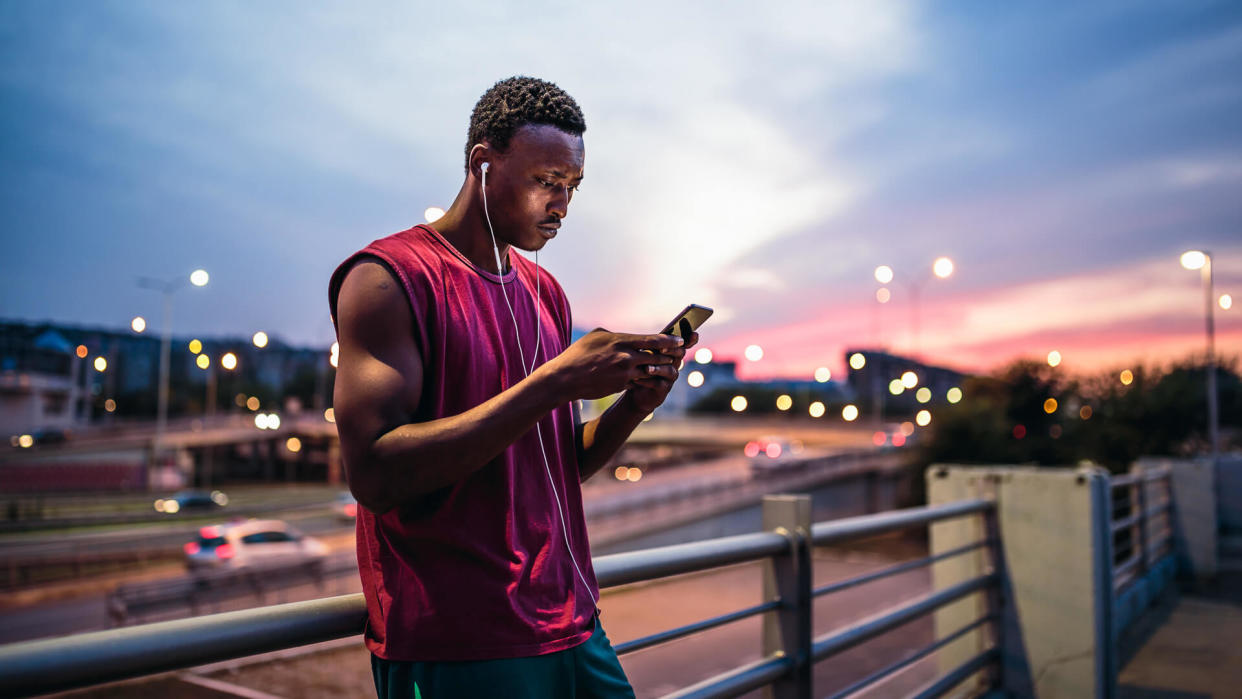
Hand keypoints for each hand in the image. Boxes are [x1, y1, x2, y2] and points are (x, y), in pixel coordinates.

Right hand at [539, 328, 683, 401]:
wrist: (565, 379)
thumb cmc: (578, 354)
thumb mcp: (596, 337)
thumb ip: (614, 335)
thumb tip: (625, 336)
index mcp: (621, 341)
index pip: (652, 340)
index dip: (669, 341)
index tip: (680, 340)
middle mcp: (625, 357)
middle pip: (657, 356)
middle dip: (670, 355)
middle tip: (681, 353)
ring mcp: (624, 373)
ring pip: (651, 371)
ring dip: (661, 369)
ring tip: (670, 367)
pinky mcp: (621, 386)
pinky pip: (639, 382)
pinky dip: (647, 380)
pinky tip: (652, 379)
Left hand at [624, 330, 698, 414]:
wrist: (636, 391)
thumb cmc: (639, 368)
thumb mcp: (642, 353)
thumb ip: (649, 344)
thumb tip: (643, 335)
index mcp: (670, 351)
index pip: (683, 343)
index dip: (690, 339)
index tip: (694, 334)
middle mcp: (673, 363)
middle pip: (679, 353)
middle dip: (671, 350)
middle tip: (661, 349)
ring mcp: (670, 377)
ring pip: (669, 370)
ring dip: (658, 368)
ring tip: (646, 368)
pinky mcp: (663, 389)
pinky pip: (659, 384)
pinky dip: (648, 381)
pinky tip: (637, 379)